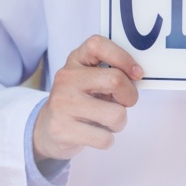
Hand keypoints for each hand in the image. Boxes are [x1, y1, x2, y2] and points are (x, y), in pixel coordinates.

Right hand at [33, 35, 142, 163]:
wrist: (48, 129)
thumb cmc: (82, 101)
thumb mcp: (92, 79)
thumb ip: (113, 72)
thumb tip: (137, 75)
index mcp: (76, 60)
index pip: (98, 44)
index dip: (124, 58)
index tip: (137, 74)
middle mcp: (66, 79)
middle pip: (116, 80)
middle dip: (130, 97)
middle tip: (122, 103)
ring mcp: (62, 104)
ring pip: (116, 114)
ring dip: (119, 123)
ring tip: (104, 121)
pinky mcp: (62, 130)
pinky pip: (105, 139)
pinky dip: (107, 140)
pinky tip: (94, 134)